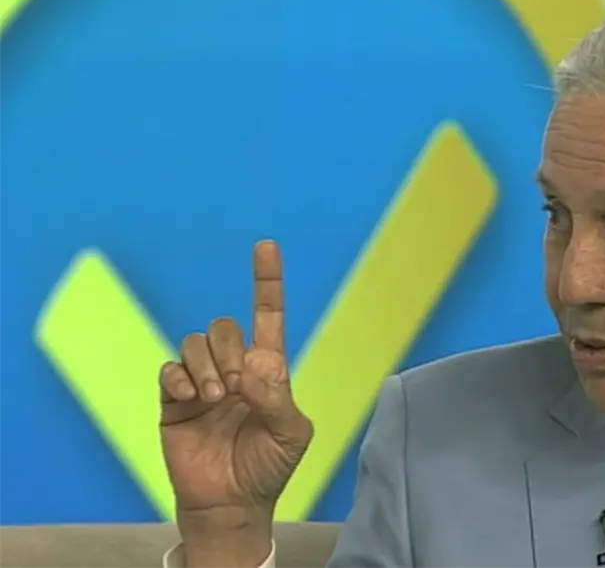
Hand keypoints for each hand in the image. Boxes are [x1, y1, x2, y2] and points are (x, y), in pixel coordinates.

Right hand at [160, 240, 312, 527]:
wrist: (232, 502)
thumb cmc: (269, 466)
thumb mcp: (292, 434)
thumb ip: (278, 398)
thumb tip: (252, 369)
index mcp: (269, 369)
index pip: (269, 315)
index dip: (267, 281)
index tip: (266, 245)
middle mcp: (235, 368)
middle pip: (225, 326)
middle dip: (230, 351)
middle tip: (236, 389)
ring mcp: (202, 382)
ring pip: (195, 341)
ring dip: (206, 366)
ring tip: (215, 400)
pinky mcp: (173, 399)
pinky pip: (169, 369)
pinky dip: (179, 378)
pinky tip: (190, 399)